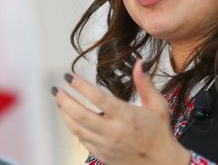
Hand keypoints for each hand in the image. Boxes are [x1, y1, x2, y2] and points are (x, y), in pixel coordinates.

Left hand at [52, 60, 190, 164]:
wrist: (161, 163)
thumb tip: (139, 63)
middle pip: (80, 115)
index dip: (81, 86)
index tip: (69, 77)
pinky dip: (74, 128)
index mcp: (126, 116)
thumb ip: (145, 84)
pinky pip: (82, 140)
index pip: (98, 98)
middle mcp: (113, 131)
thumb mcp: (158, 106)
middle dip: (64, 100)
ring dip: (64, 114)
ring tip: (59, 101)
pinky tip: (71, 118)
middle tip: (56, 89)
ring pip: (77, 129)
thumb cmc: (159, 133)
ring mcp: (105, 145)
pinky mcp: (102, 155)